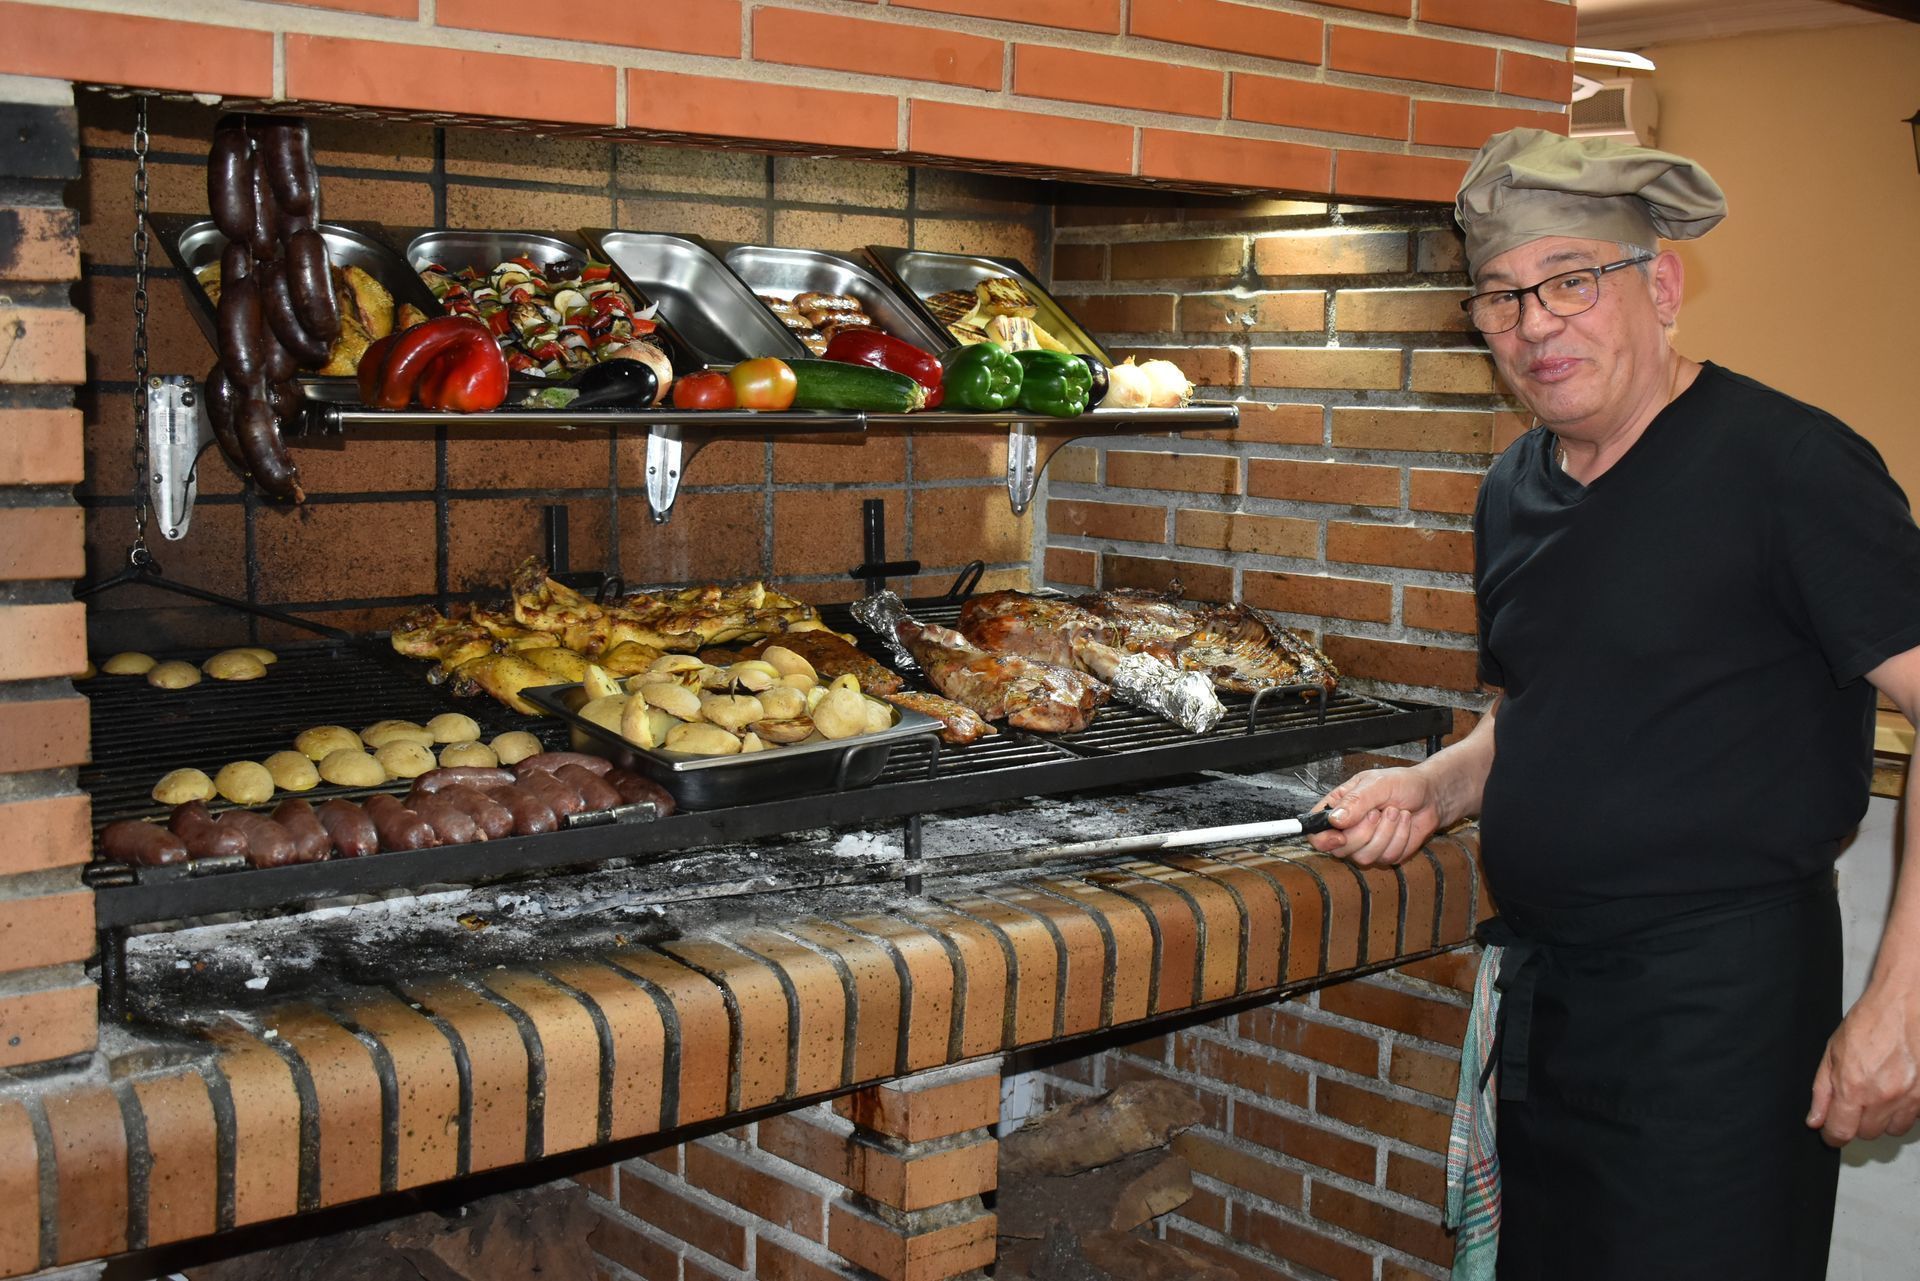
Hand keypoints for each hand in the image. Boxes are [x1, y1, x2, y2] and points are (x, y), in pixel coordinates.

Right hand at [1305, 766, 1442, 867]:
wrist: (1430, 795)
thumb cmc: (1401, 784)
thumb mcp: (1376, 784)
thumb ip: (1354, 801)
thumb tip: (1334, 820)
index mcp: (1337, 809)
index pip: (1315, 832)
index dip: (1322, 839)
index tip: (1339, 836)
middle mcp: (1347, 830)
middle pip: (1340, 850)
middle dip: (1364, 832)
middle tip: (1378, 812)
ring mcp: (1366, 845)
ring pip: (1365, 856)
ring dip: (1386, 833)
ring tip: (1396, 812)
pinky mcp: (1385, 854)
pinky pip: (1388, 857)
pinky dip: (1400, 838)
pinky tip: (1404, 821)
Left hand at [1807, 981, 1919, 1145]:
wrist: (1906, 1005)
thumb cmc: (1870, 1022)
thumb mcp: (1833, 1052)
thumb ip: (1822, 1091)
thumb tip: (1815, 1119)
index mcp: (1855, 1087)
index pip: (1842, 1132)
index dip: (1833, 1135)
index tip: (1831, 1132)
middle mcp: (1885, 1097)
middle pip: (1868, 1134)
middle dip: (1857, 1123)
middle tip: (1855, 1102)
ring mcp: (1911, 1098)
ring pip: (1894, 1130)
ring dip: (1883, 1119)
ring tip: (1878, 1094)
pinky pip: (1915, 1117)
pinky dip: (1905, 1110)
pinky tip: (1898, 1089)